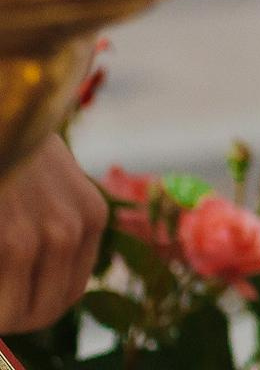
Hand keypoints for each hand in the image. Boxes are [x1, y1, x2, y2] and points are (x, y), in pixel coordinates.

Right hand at [0, 138, 106, 334]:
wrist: (3, 105)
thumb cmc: (9, 146)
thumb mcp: (45, 185)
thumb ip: (46, 228)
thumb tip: (25, 293)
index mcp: (89, 218)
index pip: (65, 296)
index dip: (29, 307)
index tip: (5, 302)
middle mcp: (73, 229)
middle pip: (42, 312)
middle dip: (8, 317)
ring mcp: (39, 237)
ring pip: (13, 315)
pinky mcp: (9, 242)